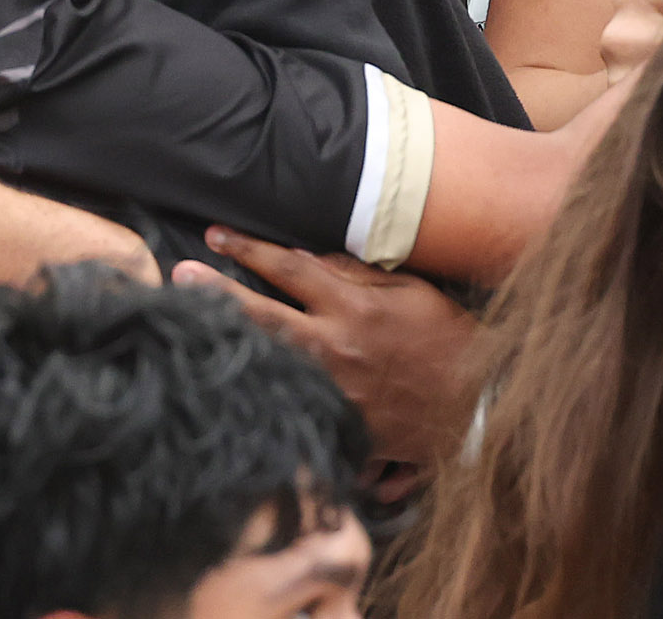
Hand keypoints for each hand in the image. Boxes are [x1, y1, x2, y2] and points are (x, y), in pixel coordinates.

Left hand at [170, 226, 480, 494]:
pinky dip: (267, 398)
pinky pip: (298, 409)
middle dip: (217, 294)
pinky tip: (233, 390)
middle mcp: (337, 349)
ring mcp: (336, 392)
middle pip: (264, 317)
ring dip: (232, 346)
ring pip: (271, 365)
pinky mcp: (343, 427)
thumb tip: (305, 257)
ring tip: (191, 332)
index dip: (248, 249)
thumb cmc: (448, 339)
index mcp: (353, 309)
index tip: (214, 235)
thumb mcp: (410, 292)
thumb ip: (355, 274)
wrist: (484, 406)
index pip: (289, 269)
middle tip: (178, 276)